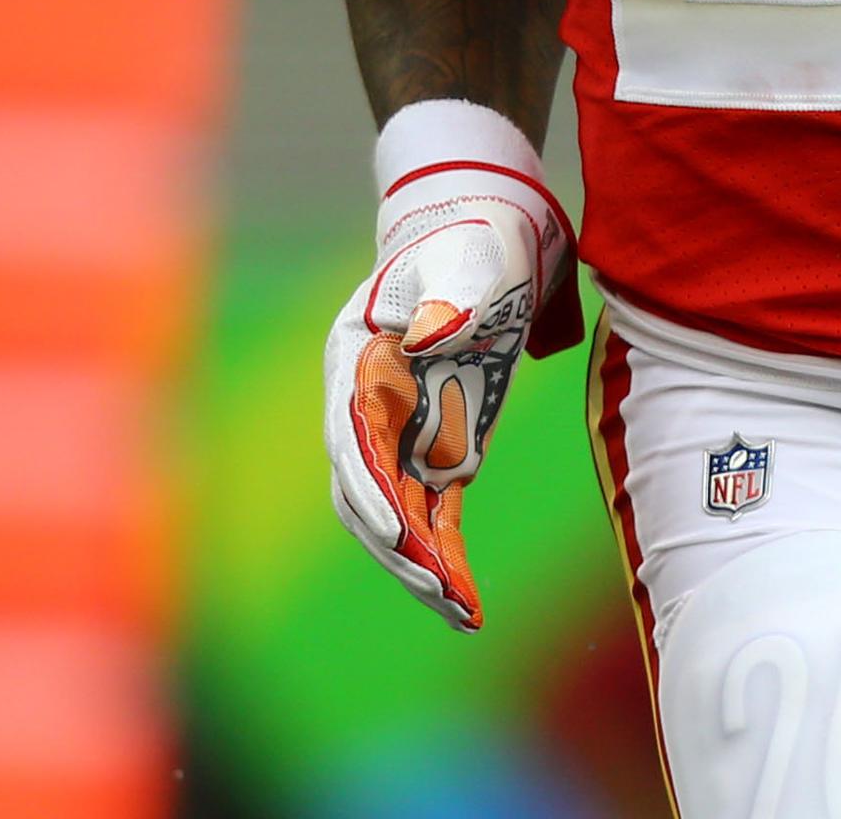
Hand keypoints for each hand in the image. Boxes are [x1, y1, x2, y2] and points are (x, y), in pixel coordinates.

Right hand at [322, 110, 578, 629]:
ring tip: (461, 613)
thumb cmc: (470, 240)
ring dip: (424, 567)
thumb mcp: (465, 259)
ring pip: (399, 515)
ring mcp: (403, 432)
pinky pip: (436, 513)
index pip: (352, 439)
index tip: (400, 533)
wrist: (488, 226)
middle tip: (441, 593)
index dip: (371, 488)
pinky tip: (468, 599)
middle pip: (368, 493)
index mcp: (357, 364)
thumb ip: (449, 294)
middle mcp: (368, 408)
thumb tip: (429, 336)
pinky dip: (448, 554)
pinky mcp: (442, 446)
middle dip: (400, 547)